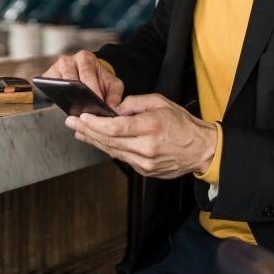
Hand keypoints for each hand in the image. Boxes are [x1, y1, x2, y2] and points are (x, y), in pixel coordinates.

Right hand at [42, 50, 123, 107]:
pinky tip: (64, 105)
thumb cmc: (99, 79)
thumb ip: (116, 95)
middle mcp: (69, 60)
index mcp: (85, 58)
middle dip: (79, 94)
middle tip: (86, 107)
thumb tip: (113, 108)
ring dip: (67, 96)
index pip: (87, 73)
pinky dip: (56, 97)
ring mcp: (56, 68)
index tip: (97, 101)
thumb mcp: (112, 84)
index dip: (92, 88)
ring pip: (59, 82)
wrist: (88, 75)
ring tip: (76, 108)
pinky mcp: (48, 77)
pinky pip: (49, 88)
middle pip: (71, 78)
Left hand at [64, 93, 217, 179]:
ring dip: (94, 141)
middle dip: (87, 131)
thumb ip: (134, 103)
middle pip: (109, 141)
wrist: (202, 149)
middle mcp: (146, 148)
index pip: (114, 128)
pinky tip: (98, 142)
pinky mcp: (145, 171)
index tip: (81, 117)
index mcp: (150, 127)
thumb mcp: (160, 102)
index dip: (94, 123)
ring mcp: (145, 163)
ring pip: (112, 151)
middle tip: (71, 123)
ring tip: (79, 132)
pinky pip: (122, 158)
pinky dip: (108, 148)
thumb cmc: (183, 124)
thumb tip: (113, 107)